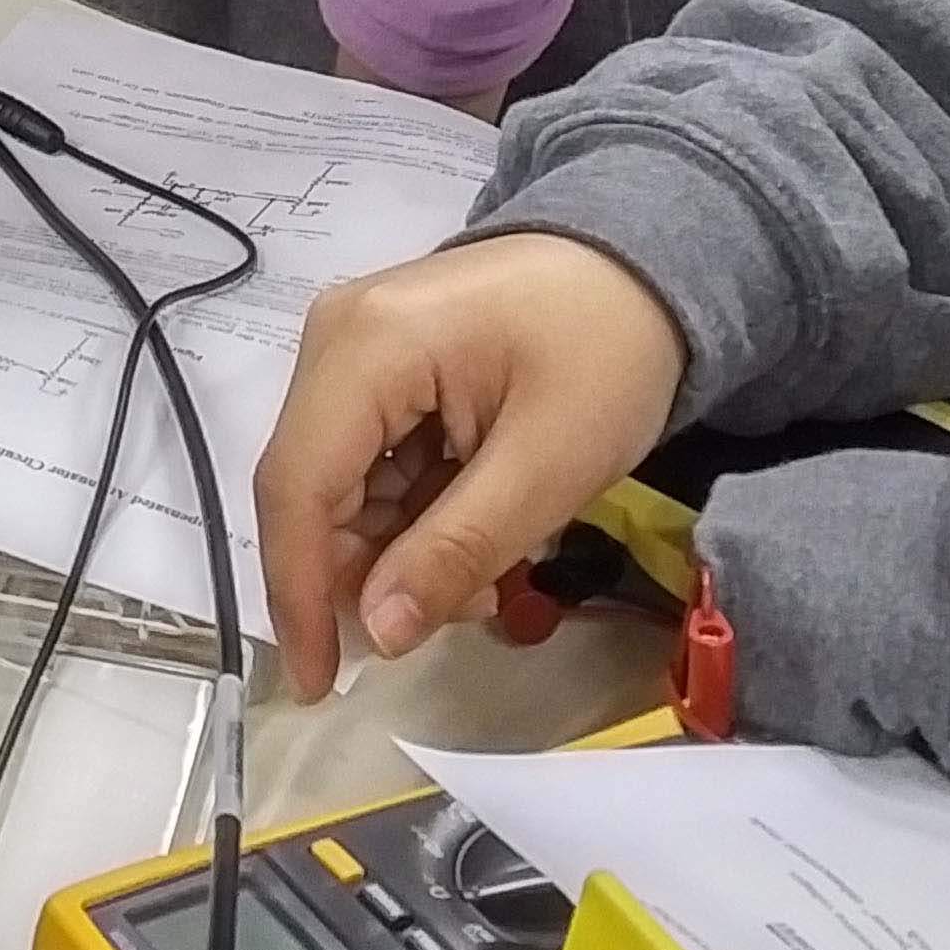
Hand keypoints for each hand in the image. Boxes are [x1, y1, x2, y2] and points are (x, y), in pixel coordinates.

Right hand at [256, 233, 686, 700]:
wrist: (652, 264)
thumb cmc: (610, 352)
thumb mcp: (548, 464)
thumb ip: (455, 549)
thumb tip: (375, 634)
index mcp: (366, 345)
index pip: (297, 486)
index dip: (299, 595)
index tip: (321, 686)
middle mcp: (335, 338)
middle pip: (312, 489)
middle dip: (372, 573)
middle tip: (468, 612)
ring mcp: (355, 347)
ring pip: (341, 485)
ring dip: (401, 548)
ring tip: (492, 571)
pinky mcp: (381, 362)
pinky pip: (371, 459)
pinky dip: (415, 512)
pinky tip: (479, 528)